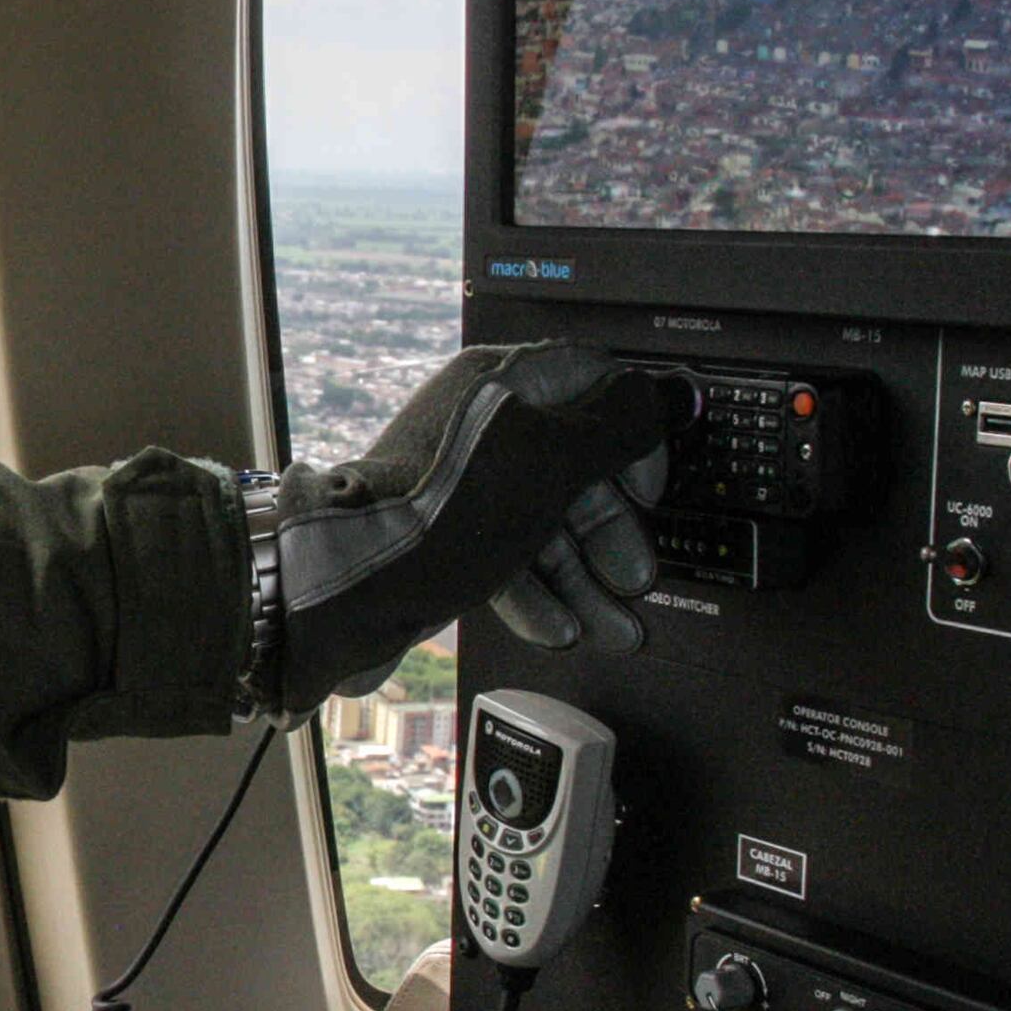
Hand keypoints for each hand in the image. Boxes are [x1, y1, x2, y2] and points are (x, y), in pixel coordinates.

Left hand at [252, 344, 682, 711]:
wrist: (346, 586)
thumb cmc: (439, 516)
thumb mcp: (554, 460)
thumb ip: (619, 424)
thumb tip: (664, 395)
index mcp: (503, 383)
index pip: (595, 384)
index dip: (635, 435)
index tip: (648, 486)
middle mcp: (477, 425)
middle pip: (572, 466)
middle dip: (611, 531)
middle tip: (633, 575)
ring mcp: (454, 483)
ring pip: (539, 521)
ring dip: (582, 576)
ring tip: (612, 623)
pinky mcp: (435, 535)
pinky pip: (500, 555)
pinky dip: (534, 591)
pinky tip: (556, 626)